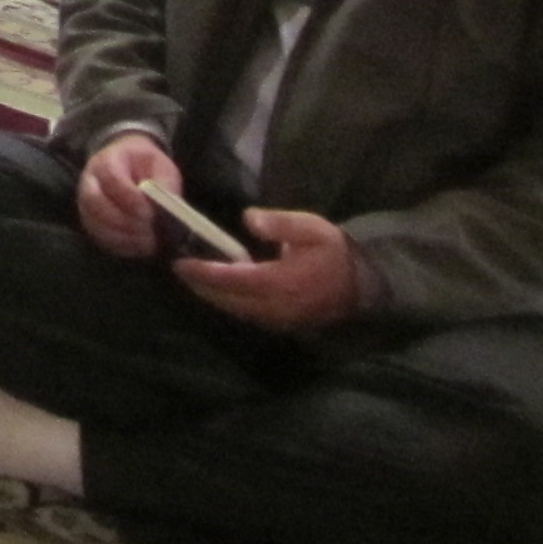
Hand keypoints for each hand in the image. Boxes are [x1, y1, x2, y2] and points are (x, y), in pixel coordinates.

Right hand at [75, 132, 184, 259]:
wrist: (131, 169)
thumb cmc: (146, 166)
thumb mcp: (160, 166)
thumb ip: (163, 183)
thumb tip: (164, 205)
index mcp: (106, 160)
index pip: (110, 176)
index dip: (128, 196)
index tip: (149, 211)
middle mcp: (89, 182)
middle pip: (94, 202)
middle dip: (123, 220)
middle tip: (149, 229)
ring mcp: (86, 204)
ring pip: (95, 224)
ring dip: (123, 236)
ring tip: (149, 241)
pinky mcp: (92, 224)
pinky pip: (100, 239)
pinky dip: (122, 246)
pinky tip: (142, 247)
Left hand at [177, 206, 366, 329]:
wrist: (363, 284)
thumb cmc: (334, 251)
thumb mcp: (311, 228)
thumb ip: (279, 224)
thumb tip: (248, 219)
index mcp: (281, 283)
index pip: (233, 280)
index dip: (204, 274)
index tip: (181, 264)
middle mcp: (276, 307)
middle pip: (228, 301)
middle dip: (201, 287)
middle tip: (178, 270)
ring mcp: (279, 320)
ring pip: (236, 312)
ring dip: (213, 297)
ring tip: (193, 279)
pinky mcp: (282, 324)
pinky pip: (248, 316)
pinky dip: (229, 304)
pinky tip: (219, 291)